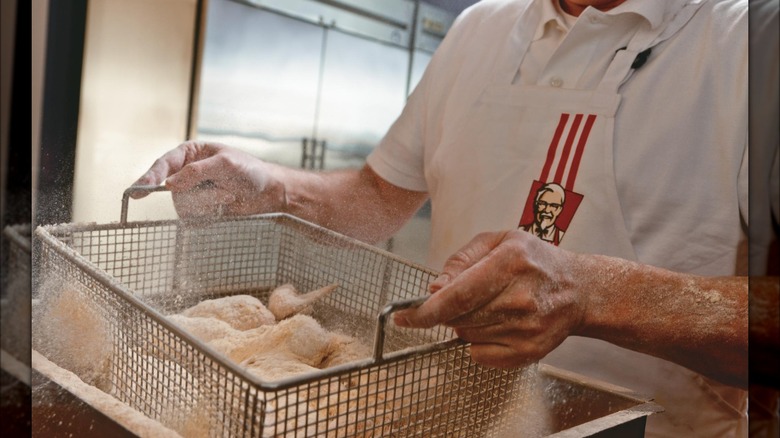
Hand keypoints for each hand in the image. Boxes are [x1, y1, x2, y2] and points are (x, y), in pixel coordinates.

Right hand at [132, 141, 286, 217]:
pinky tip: (226, 204)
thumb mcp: (226, 164)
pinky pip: (194, 218)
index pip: (164, 164)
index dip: (149, 177)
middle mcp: (186, 173)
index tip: (138, 191)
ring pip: (184, 206)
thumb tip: (170, 183)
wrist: (268, 192)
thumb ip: (197, 171)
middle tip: (226, 191)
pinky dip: (212, 213)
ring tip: (229, 195)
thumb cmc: (250, 171)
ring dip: (210, 203)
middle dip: (202, 194)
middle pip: (174, 191)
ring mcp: (192, 193)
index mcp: (189, 153)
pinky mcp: (200, 210)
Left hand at [393, 230, 585, 367]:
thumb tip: (434, 289)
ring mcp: (526, 328)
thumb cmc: (534, 261)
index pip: (457, 295)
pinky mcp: (529, 352)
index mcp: (511, 262)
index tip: (403, 317)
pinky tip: (498, 325)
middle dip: (448, 312)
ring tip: (490, 306)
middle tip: (462, 299)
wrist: (580, 291)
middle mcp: (520, 297)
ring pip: (467, 336)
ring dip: (466, 324)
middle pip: (458, 318)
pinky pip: (480, 355)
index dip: (425, 311)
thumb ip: (462, 259)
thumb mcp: (499, 241)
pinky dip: (478, 343)